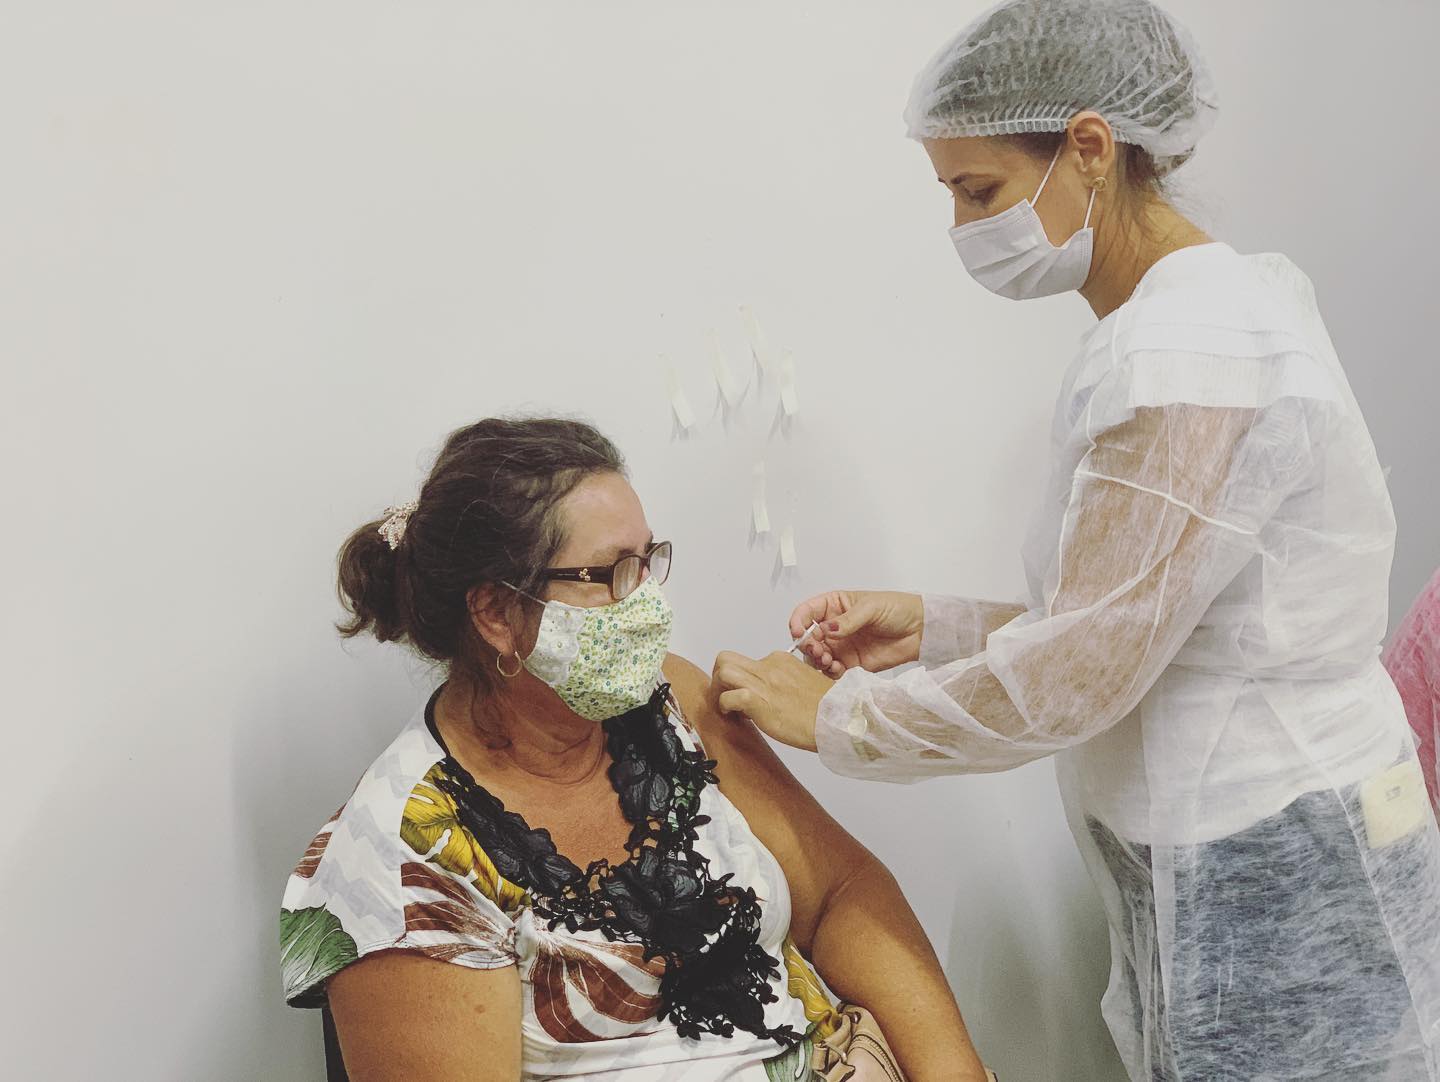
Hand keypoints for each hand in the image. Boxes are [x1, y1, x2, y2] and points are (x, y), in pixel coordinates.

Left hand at [710, 650, 834, 751]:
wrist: (837, 719)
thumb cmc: (827, 710)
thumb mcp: (806, 686)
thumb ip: (787, 683)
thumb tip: (773, 695)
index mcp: (781, 660)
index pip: (749, 661)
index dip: (742, 679)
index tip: (746, 695)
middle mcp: (769, 666)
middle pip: (727, 658)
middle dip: (719, 677)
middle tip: (724, 695)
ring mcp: (763, 681)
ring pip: (723, 670)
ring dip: (718, 689)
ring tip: (727, 706)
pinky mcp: (757, 699)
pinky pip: (727, 696)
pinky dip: (725, 707)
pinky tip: (735, 716)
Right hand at [789, 590, 923, 677]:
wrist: (920, 631)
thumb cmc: (898, 609)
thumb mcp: (871, 607)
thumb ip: (847, 620)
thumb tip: (826, 630)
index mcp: (834, 605)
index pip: (807, 612)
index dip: (798, 621)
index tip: (798, 632)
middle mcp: (833, 626)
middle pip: (808, 637)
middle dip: (808, 645)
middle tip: (818, 650)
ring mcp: (841, 645)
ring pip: (817, 656)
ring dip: (817, 660)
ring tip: (829, 660)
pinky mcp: (851, 663)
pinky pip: (832, 671)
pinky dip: (830, 672)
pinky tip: (838, 668)